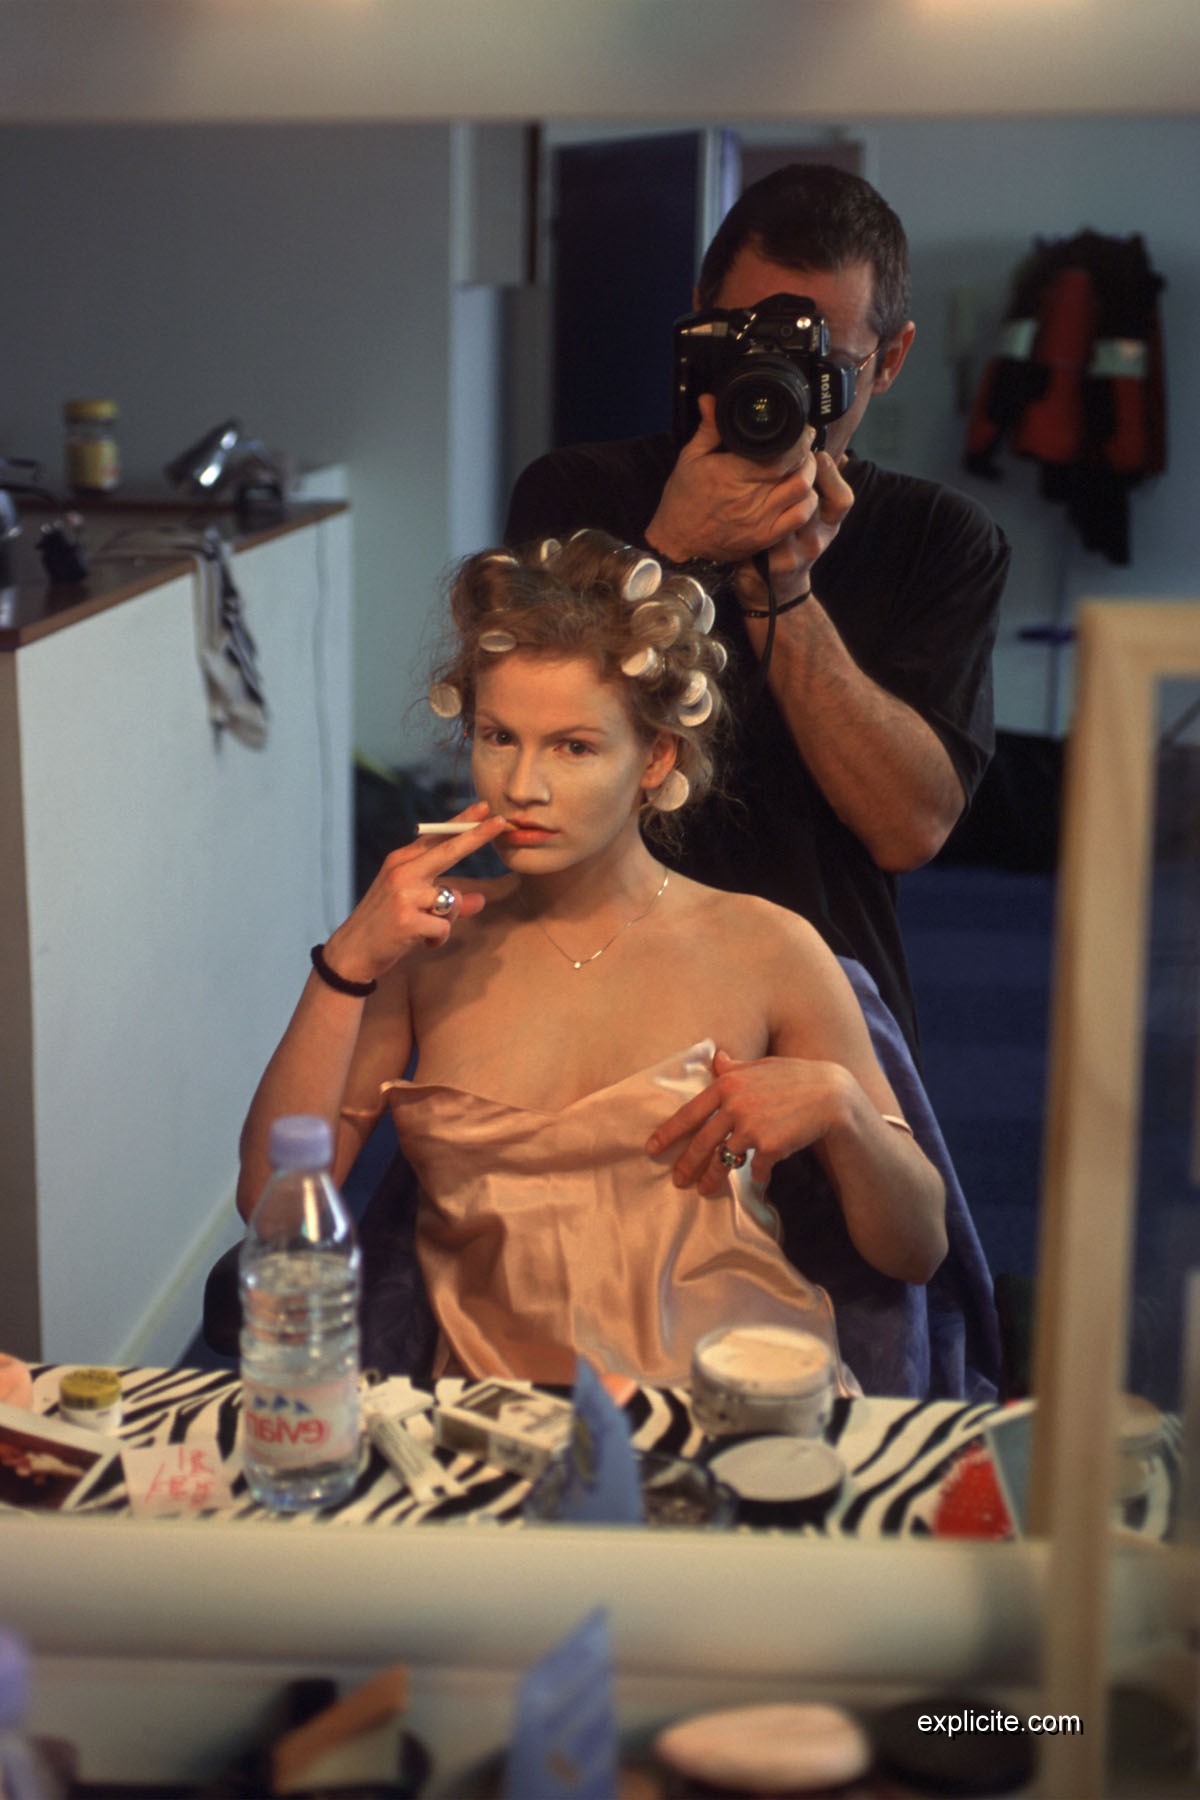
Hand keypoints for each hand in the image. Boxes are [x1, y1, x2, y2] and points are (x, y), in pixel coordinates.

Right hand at [321, 801, 508, 984]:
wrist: (351, 951)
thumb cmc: (385, 924)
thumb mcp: (414, 905)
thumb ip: (447, 898)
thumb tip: (480, 900)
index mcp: (401, 861)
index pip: (437, 837)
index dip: (462, 822)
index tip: (484, 807)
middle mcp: (402, 872)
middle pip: (448, 850)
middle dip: (476, 836)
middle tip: (500, 822)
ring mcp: (404, 895)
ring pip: (453, 900)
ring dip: (448, 919)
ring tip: (427, 930)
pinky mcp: (407, 920)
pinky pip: (445, 927)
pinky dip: (439, 939)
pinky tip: (422, 942)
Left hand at [645, 1048, 849, 1194]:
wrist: (830, 1094)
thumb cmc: (795, 1077)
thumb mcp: (761, 1066)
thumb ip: (735, 1066)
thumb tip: (717, 1057)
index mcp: (728, 1084)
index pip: (689, 1113)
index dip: (668, 1133)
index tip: (652, 1148)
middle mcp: (735, 1105)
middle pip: (702, 1142)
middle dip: (686, 1164)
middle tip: (677, 1180)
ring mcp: (752, 1127)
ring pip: (723, 1160)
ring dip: (712, 1179)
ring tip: (704, 1190)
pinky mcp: (770, 1146)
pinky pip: (755, 1168)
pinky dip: (756, 1175)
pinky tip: (758, 1179)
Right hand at [646, 398, 825, 564]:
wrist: (677, 540)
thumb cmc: (683, 499)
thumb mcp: (690, 458)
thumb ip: (708, 428)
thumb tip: (711, 398)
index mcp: (731, 474)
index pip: (780, 453)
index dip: (798, 439)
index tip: (802, 430)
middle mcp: (749, 498)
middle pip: (796, 470)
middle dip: (806, 453)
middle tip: (804, 445)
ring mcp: (759, 520)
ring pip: (802, 492)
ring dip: (809, 476)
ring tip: (803, 466)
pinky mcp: (764, 537)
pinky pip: (798, 518)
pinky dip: (806, 502)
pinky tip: (800, 494)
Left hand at [731, 450, 853, 610]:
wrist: (775, 593)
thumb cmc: (791, 546)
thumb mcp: (814, 521)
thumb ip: (823, 489)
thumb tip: (841, 456)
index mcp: (829, 525)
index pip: (842, 499)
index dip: (831, 475)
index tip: (817, 457)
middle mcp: (817, 540)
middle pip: (811, 502)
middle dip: (794, 478)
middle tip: (780, 460)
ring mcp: (798, 553)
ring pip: (786, 516)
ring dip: (772, 495)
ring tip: (759, 478)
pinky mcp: (776, 564)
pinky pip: (766, 532)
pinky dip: (755, 517)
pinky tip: (746, 505)